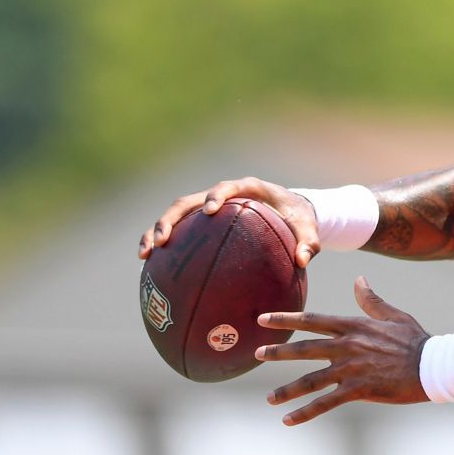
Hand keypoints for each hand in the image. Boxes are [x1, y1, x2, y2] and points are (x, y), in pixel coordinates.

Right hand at [138, 176, 321, 266]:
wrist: (292, 212)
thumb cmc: (299, 219)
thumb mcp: (308, 230)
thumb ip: (308, 243)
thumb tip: (302, 260)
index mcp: (248, 189)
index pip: (228, 187)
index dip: (217, 195)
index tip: (210, 210)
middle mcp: (223, 195)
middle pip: (189, 201)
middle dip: (172, 218)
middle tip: (163, 239)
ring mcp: (208, 208)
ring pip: (177, 215)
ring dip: (157, 230)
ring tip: (144, 254)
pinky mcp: (203, 223)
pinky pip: (180, 232)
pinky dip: (164, 246)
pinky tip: (150, 267)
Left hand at [256, 276, 430, 423]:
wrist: (432, 365)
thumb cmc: (415, 340)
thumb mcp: (393, 315)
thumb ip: (371, 300)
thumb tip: (358, 279)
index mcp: (354, 326)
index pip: (313, 320)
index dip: (286, 319)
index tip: (264, 319)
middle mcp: (347, 346)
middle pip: (305, 348)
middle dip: (278, 352)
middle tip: (257, 354)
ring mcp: (351, 369)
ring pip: (310, 380)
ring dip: (287, 390)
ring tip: (269, 398)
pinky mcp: (358, 390)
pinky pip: (326, 403)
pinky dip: (306, 413)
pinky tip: (289, 420)